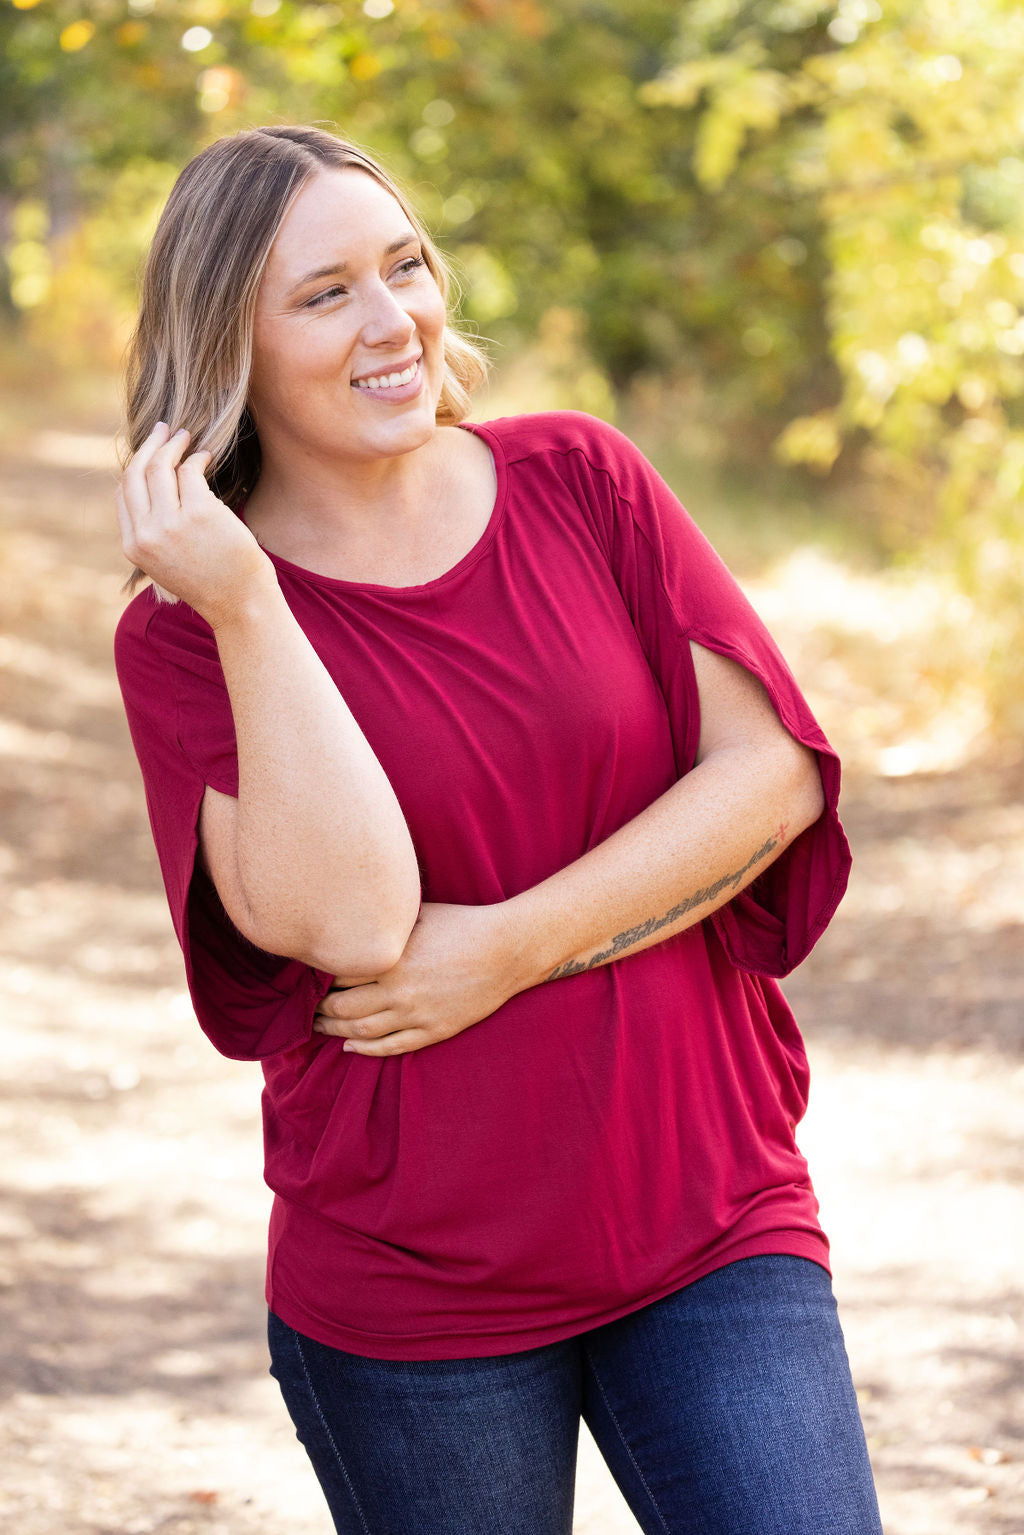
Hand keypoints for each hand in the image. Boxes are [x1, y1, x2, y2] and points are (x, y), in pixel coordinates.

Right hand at [117, 421, 273, 623]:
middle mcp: (146, 534)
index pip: (123, 494)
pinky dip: (197, 458)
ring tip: (186, 437)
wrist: (239, 603)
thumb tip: (152, 486)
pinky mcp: (199, 513)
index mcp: (134, 547)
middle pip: (135, 473)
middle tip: (164, 429)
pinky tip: (206, 456)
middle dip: (149, 445)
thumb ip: (153, 530)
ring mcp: (171, 523)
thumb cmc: (211, 581)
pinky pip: (190, 471)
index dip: (135, 468)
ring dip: (173, 445)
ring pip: (161, 467)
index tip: (148, 452)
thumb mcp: (167, 562)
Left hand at [312, 901, 524, 1056]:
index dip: (318, 975)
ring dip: (333, 1031)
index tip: (307, 974)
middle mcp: (399, 990)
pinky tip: (350, 1047)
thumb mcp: (419, 914)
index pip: (338, 973)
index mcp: (392, 959)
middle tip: (304, 1004)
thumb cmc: (463, 924)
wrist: (506, 950)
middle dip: (318, 1007)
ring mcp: (416, 1014)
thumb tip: (354, 921)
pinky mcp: (433, 1030)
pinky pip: (391, 1048)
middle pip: (342, 1007)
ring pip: (361, 1032)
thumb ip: (386, 925)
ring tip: (317, 1025)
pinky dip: (365, 1050)